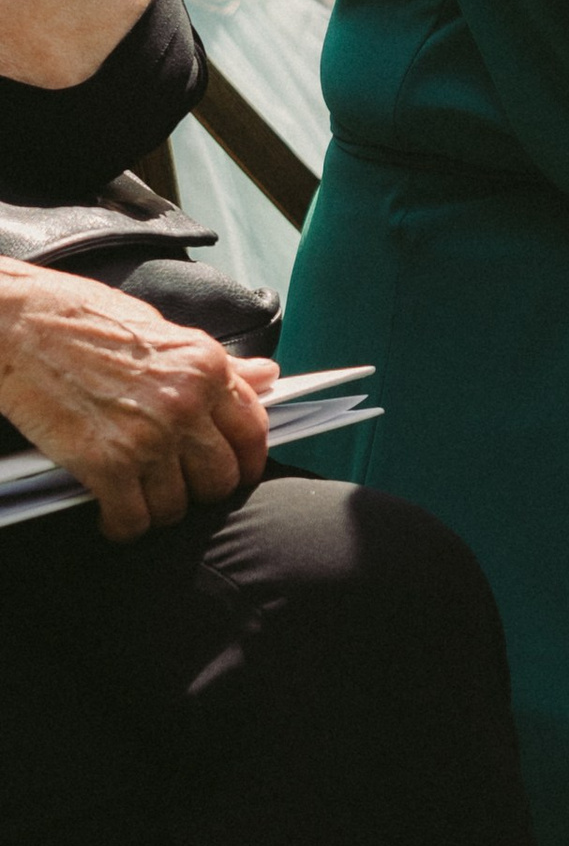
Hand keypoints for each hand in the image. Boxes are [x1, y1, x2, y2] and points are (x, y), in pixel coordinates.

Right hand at [0, 267, 274, 541]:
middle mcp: (185, 403)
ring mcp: (148, 436)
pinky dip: (121, 526)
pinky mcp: (105, 464)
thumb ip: (217, 363)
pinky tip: (109, 514)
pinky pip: (132, 520)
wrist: (19, 325)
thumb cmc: (81, 320)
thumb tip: (266, 374)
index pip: (254, 430)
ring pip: (177, 506)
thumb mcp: (160, 330)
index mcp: (204, 366)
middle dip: (199, 491)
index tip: (235, 472)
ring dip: (157, 510)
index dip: (247, 461)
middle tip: (174, 486)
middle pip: (221, 478)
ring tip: (136, 496)